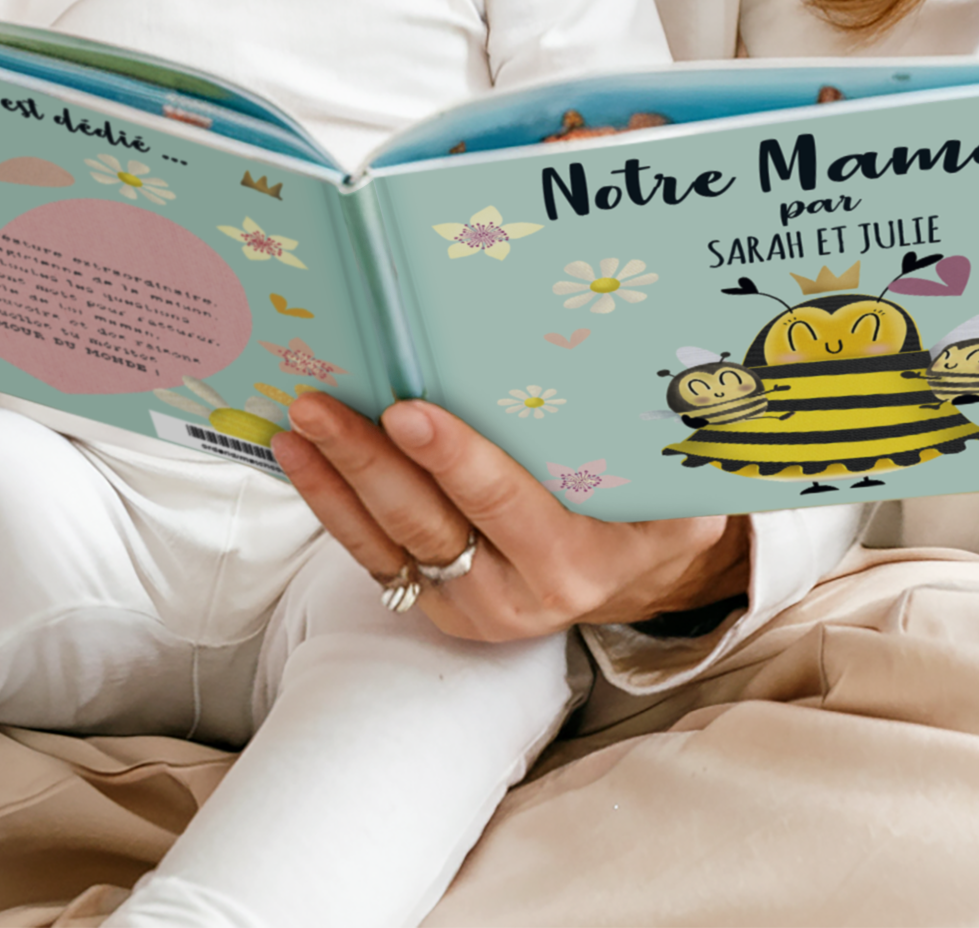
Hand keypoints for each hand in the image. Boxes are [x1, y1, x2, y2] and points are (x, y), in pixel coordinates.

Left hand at [273, 391, 749, 641]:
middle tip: (323, 404)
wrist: (634, 583)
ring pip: (387, 541)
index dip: (453, 458)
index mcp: (576, 563)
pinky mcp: (434, 604)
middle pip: (427, 521)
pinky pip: (373, 556)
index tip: (408, 410)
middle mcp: (516, 596)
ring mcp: (468, 606)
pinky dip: (333, 506)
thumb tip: (647, 373)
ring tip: (299, 423)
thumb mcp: (679, 491)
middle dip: (369, 460)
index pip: (503, 503)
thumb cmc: (655, 515)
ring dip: (335, 481)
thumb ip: (659, 450)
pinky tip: (303, 456)